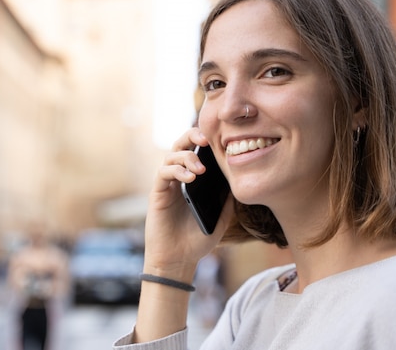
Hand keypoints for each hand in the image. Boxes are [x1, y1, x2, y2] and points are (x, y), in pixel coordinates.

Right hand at [143, 128, 234, 280]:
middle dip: (191, 136)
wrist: (178, 259)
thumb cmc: (197, 239)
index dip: (204, 139)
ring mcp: (167, 184)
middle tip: (206, 140)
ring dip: (186, 157)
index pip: (196, 150)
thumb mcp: (221, 217)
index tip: (220, 139)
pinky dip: (176, 171)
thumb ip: (227, 198)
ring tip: (200, 170)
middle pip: (180, 145)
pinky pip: (163, 173)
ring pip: (171, 156)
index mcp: (193, 179)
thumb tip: (237, 178)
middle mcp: (178, 177)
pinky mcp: (157, 193)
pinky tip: (190, 178)